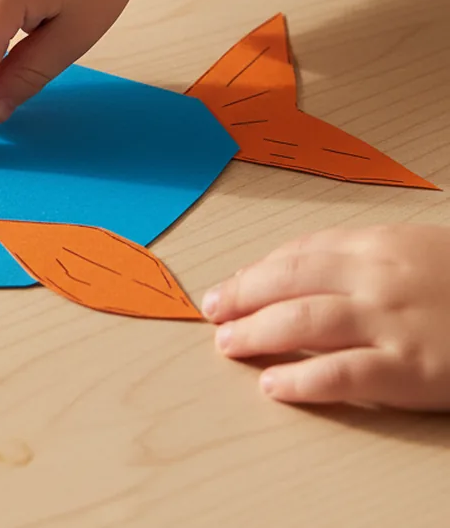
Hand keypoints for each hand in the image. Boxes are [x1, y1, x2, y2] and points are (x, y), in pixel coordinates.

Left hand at [204, 224, 449, 409]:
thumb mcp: (418, 248)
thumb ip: (362, 255)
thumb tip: (298, 268)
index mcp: (379, 244)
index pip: (299, 253)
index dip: (256, 271)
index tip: (230, 285)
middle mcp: (378, 278)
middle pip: (288, 283)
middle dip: (241, 298)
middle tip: (212, 313)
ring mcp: (394, 323)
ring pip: (302, 323)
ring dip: (256, 334)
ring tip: (227, 344)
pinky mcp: (412, 370)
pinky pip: (341, 374)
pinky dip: (301, 380)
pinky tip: (273, 386)